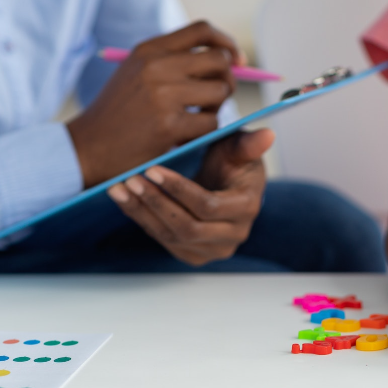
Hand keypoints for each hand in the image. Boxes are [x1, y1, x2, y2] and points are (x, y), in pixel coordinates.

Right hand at [67, 21, 238, 186]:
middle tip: (217, 97)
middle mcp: (156, 66)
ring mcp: (163, 95)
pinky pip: (211, 122)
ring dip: (217, 108)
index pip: (202, 30)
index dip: (226, 44)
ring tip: (198, 118)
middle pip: (219, 60)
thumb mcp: (136, 73)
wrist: (86, 148)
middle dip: (227, 78)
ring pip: (220, 91)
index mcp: (149, 50)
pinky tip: (186, 136)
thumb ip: (173, 61)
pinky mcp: (169, 125)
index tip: (236, 60)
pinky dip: (205, 132)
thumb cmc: (118, 114)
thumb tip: (228, 58)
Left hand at [105, 128, 273, 265]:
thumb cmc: (230, 161)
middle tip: (131, 179)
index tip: (153, 169)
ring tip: (120, 188)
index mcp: (247, 208)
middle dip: (156, 202)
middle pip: (187, 226)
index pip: (208, 205)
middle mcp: (233, 235)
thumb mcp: (238, 147)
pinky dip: (141, 219)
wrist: (223, 183)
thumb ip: (248, 143)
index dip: (178, 189)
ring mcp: (213, 249)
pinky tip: (124, 199)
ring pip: (171, 236)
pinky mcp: (193, 254)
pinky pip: (163, 240)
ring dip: (142, 212)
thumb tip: (268, 134)